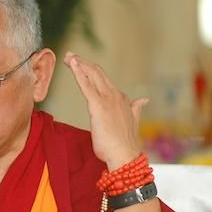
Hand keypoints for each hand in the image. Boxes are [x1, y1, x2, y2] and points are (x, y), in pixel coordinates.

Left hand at [63, 51, 147, 169]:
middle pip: (97, 73)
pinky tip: (73, 65)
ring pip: (92, 75)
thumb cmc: (124, 144)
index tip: (80, 65)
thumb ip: (135, 109)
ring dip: (79, 64)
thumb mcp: (132, 122)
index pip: (104, 80)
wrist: (125, 155)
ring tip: (68, 57)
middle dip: (83, 63)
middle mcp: (115, 95)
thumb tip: (143, 99)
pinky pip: (86, 85)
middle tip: (69, 56)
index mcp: (121, 99)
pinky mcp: (98, 105)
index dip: (91, 71)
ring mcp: (107, 99)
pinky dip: (79, 73)